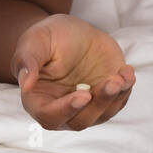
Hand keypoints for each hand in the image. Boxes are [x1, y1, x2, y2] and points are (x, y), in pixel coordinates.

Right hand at [11, 14, 135, 130]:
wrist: (71, 32)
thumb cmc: (47, 37)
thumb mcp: (35, 40)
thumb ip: (27, 61)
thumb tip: (25, 83)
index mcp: (39, 99)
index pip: (49, 116)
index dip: (66, 110)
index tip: (83, 95)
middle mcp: (62, 108)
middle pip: (80, 121)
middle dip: (98, 104)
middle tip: (111, 82)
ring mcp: (86, 105)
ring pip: (101, 114)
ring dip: (113, 98)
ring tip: (121, 76)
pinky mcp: (105, 96)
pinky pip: (118, 101)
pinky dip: (125, 89)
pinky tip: (127, 71)